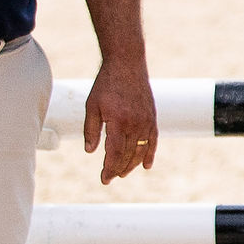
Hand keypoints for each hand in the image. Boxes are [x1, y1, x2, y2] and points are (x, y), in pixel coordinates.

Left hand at [84, 59, 160, 183]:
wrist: (127, 65)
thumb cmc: (106, 84)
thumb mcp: (92, 106)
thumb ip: (91, 130)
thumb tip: (90, 151)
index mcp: (118, 121)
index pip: (115, 153)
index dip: (109, 168)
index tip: (104, 179)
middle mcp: (135, 123)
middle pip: (128, 155)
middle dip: (118, 169)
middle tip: (110, 178)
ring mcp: (146, 121)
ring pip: (141, 150)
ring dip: (133, 164)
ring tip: (123, 173)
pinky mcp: (152, 117)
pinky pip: (153, 140)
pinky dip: (150, 153)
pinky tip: (147, 165)